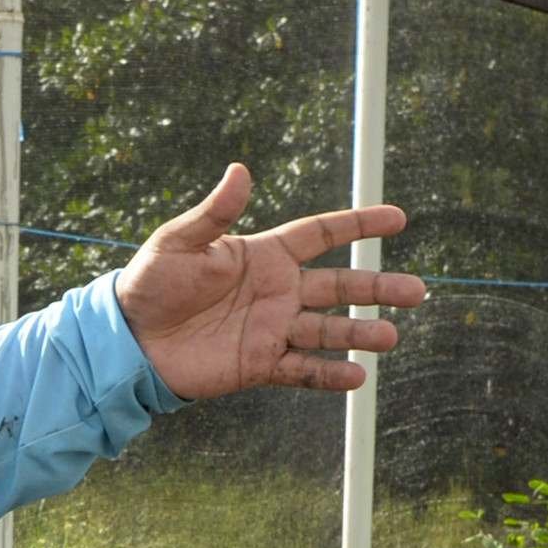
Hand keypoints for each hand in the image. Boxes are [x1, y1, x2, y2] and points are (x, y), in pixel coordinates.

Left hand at [115, 162, 426, 399]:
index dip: (359, 225)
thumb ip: (215, 214)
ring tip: (391, 337)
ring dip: (361, 334)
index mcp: (263, 255)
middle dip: (378, 288)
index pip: (321, 234)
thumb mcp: (178, 243)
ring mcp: (272, 329)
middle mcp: (276, 291)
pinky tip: (357, 377)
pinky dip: (329, 375)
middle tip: (418, 292)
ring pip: (329, 330)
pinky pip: (303, 371)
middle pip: (339, 286)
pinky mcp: (260, 364)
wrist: (130, 340)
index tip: (398, 219)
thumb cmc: (150, 283)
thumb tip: (240, 171)